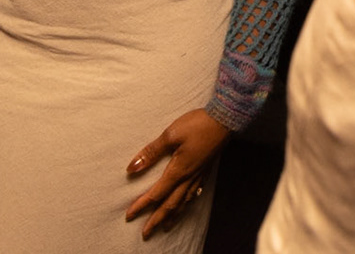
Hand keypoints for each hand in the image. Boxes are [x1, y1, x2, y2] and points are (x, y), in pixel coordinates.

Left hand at [125, 108, 228, 238]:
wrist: (224, 119)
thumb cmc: (197, 124)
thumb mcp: (170, 134)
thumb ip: (151, 152)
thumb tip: (132, 168)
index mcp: (178, 170)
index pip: (156, 193)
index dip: (141, 205)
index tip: (129, 215)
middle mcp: (189, 178)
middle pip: (170, 205)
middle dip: (156, 220)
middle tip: (146, 233)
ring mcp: (198, 176)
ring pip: (183, 202)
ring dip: (172, 216)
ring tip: (165, 227)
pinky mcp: (205, 171)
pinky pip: (194, 194)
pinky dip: (187, 204)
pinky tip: (186, 204)